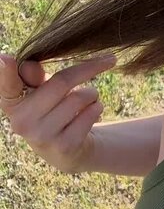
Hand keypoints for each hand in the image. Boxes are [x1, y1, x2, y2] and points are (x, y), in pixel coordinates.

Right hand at [0, 52, 115, 173]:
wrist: (66, 150)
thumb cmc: (51, 110)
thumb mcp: (40, 92)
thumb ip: (35, 77)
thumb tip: (30, 65)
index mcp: (11, 103)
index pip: (7, 85)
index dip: (5, 71)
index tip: (5, 58)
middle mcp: (21, 121)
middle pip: (61, 83)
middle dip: (89, 69)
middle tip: (108, 61)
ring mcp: (42, 136)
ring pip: (80, 98)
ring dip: (93, 93)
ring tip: (90, 97)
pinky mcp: (64, 147)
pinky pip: (90, 114)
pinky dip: (97, 107)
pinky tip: (92, 112)